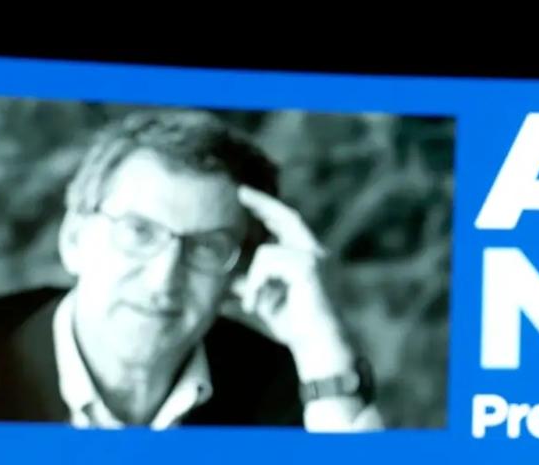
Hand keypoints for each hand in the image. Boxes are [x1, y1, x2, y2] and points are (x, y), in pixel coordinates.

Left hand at [233, 185, 354, 378]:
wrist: (318, 345)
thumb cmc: (295, 326)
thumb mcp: (263, 304)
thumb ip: (247, 292)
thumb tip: (220, 291)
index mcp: (306, 257)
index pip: (287, 224)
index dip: (268, 209)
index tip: (246, 197)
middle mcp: (315, 251)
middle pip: (286, 218)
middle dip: (262, 204)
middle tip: (240, 193)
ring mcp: (314, 257)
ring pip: (267, 251)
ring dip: (252, 278)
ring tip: (251, 304)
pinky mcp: (308, 266)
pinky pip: (269, 263)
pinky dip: (256, 284)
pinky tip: (256, 305)